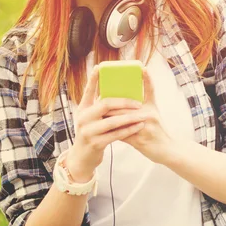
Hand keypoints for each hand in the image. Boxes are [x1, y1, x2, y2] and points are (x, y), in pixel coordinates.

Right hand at [66, 65, 145, 180]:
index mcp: (82, 109)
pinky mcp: (95, 143)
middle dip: (124, 102)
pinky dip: (128, 130)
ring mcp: (88, 131)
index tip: (100, 67)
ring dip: (129, 117)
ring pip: (112, 121)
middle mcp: (83, 118)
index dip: (93, 79)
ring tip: (143, 114)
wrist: (82, 158)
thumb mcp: (91, 118)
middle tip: (139, 102)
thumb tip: (116, 90)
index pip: (88, 91)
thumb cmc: (92, 133)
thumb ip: (100, 107)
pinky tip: (138, 126)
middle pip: (105, 104)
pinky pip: (115, 135)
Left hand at [107, 67, 173, 164]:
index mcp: (152, 107)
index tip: (143, 68)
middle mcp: (149, 114)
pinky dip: (112, 132)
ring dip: (109, 117)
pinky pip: (121, 134)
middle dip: (111, 103)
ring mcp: (144, 127)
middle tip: (99, 98)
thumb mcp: (154, 116)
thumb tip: (121, 102)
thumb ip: (141, 108)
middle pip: (126, 105)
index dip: (147, 79)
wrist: (167, 150)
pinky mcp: (139, 139)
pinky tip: (104, 130)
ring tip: (98, 115)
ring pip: (121, 119)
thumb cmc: (159, 132)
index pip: (150, 90)